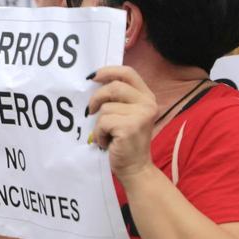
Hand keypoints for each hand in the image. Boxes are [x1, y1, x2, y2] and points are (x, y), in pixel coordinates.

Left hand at [87, 66, 157, 183]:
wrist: (135, 167)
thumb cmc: (124, 139)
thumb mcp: (125, 113)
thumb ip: (117, 97)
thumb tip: (93, 79)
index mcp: (147, 96)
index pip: (128, 72)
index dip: (108, 71)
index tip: (92, 76)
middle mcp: (148, 103)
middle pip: (113, 87)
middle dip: (96, 98)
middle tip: (90, 111)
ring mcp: (141, 115)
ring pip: (105, 107)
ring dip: (98, 123)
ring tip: (106, 134)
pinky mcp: (130, 127)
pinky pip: (103, 122)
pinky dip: (99, 133)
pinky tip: (107, 141)